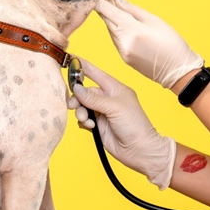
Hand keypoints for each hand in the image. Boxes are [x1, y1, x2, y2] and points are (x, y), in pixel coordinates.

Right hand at [67, 59, 176, 189]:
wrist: (139, 150)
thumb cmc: (134, 125)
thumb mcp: (114, 108)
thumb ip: (94, 99)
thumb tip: (77, 88)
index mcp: (115, 89)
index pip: (96, 73)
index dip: (83, 67)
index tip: (70, 59)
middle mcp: (108, 99)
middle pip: (85, 91)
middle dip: (77, 97)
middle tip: (73, 104)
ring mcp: (102, 112)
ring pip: (82, 105)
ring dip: (80, 111)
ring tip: (85, 118)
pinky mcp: (98, 125)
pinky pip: (83, 118)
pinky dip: (83, 121)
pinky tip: (90, 126)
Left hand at [94, 0, 203, 88]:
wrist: (178, 70)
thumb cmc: (171, 43)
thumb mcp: (154, 20)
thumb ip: (132, 9)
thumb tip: (116, 0)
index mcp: (131, 30)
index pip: (107, 12)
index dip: (102, 2)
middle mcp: (123, 42)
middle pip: (106, 21)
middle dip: (107, 10)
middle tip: (111, 0)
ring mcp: (122, 52)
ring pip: (110, 31)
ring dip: (113, 21)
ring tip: (123, 14)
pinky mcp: (124, 59)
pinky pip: (116, 41)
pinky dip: (118, 32)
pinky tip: (128, 29)